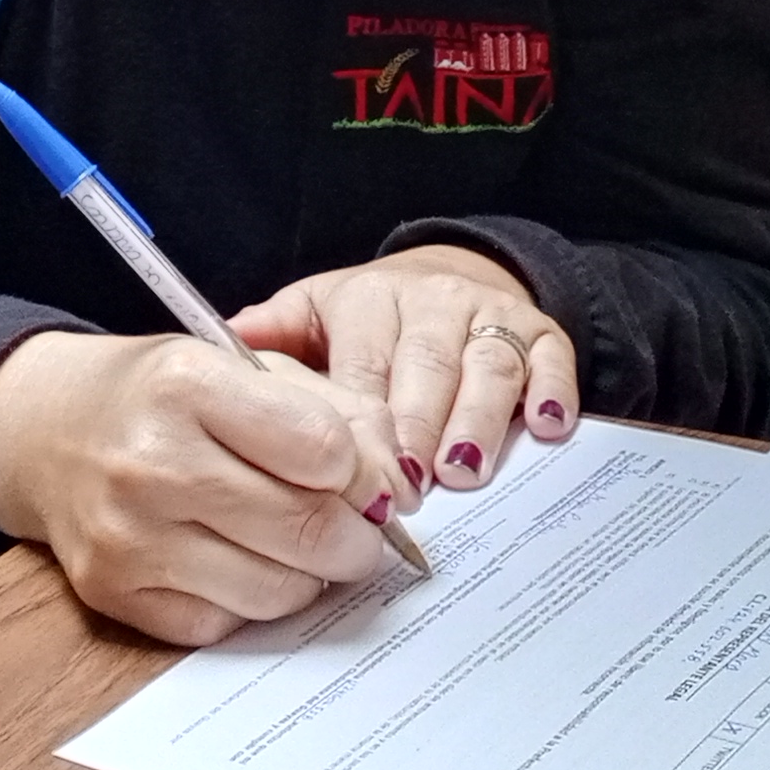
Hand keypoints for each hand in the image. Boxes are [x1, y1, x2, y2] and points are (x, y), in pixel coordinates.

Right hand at [0, 329, 393, 645]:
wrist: (50, 428)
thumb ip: (343, 414)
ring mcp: (127, 536)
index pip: (325, 451)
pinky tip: (232, 560)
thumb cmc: (166, 395)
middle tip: (352, 528)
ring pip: (277, 591)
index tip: (354, 475)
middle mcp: (150, 462)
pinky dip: (246, 601)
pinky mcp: (113, 593)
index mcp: (189, 384)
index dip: (359, 471)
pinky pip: (224, 624)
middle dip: (354, 537)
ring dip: (305, 575)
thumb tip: (400, 493)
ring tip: (290, 542)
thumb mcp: (252, 368)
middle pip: (310, 530)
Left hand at [225, 243, 577, 514]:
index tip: (353, 474)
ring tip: (465, 471)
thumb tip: (217, 350)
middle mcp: (432, 302)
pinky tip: (548, 429)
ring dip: (478, 421)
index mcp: (368, 301)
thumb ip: (273, 339)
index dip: (361, 422)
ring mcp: (491, 316)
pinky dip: (552, 393)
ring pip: (488, 367)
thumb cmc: (368, 323)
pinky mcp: (541, 332)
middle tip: (408, 491)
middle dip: (418, 431)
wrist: (447, 279)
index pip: (363, 366)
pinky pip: (552, 360)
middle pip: (426, 367)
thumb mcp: (313, 318)